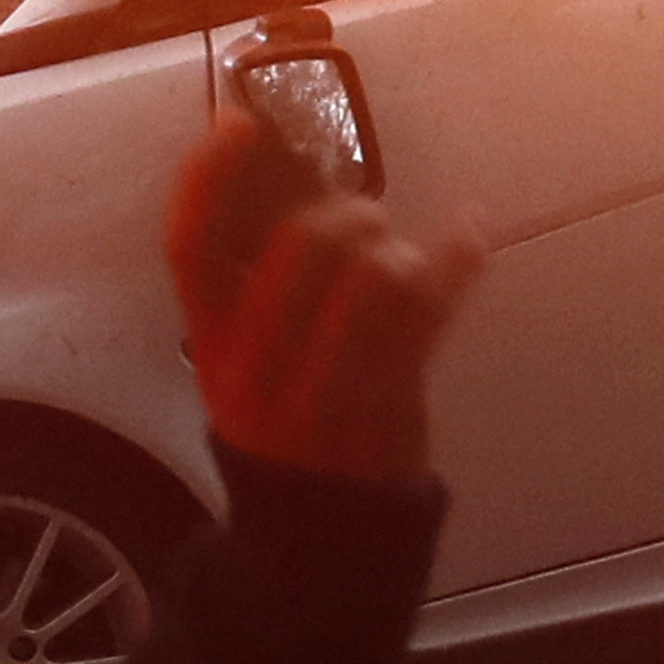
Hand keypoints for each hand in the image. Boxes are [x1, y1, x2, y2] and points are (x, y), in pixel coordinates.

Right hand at [163, 111, 481, 487]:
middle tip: (361, 218)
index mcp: (210, 349)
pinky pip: (432, 313)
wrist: (316, 539)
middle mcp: (259, 368)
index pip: (191, 250)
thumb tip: (289, 171)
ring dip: (396, 250)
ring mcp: (327, 390)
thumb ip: (253, 284)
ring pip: (373, 277)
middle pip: (301, 248)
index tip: (237, 124)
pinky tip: (472, 229)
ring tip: (399, 259)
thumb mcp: (237, 364)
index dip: (208, 179)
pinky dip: (459, 260)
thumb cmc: (277, 424)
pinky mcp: (392, 403)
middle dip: (343, 215)